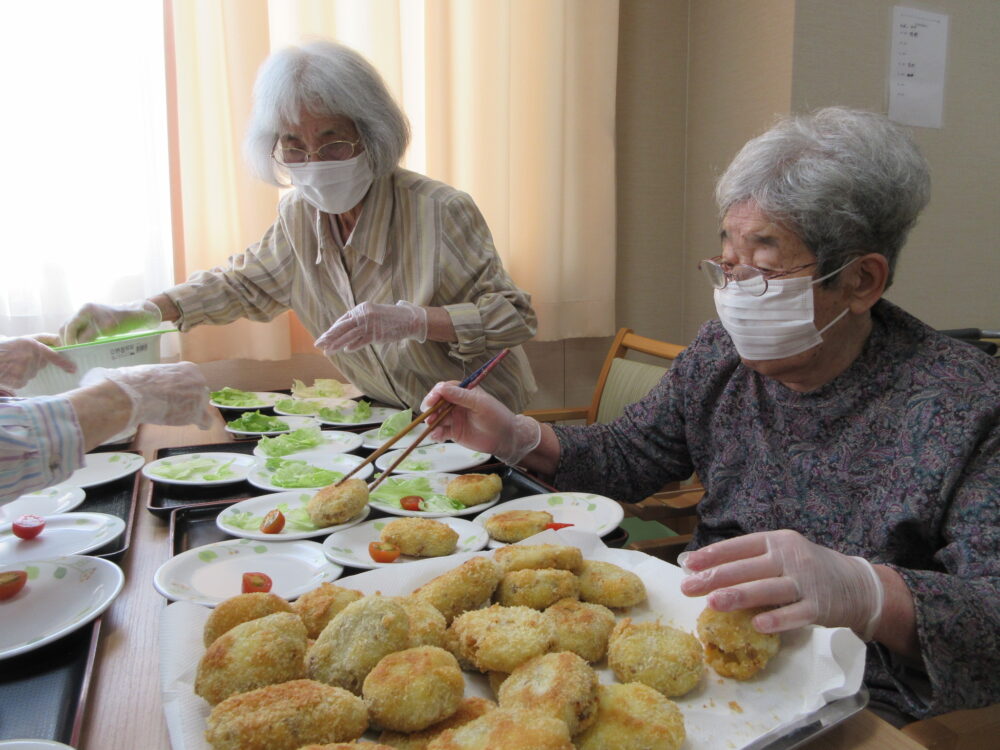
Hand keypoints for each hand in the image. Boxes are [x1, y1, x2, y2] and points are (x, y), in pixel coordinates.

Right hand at [0, 336, 76, 388]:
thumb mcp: (24, 339)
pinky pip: (24, 381)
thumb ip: (42, 341)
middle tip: (20, 358)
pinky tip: (9, 372)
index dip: (64, 363)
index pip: (53, 355)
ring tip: (12, 365)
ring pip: (32, 374)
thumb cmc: (6, 346)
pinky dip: (18, 378)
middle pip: (41, 366)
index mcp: (32, 345)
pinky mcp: (18, 381)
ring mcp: (24, 370)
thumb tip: (60, 344)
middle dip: (34, 363)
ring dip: (25, 371)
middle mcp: (30, 358)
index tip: (73, 368)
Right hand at [60, 300, 161, 344]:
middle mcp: (82, 311)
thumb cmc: (124, 320)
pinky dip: (75, 339)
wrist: (133, 315)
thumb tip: (78, 345)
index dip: (70, 340)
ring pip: (69, 329)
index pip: (71, 327)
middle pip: (66, 327)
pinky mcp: (87, 321)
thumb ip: (91, 336)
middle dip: (67, 341)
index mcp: (86, 310)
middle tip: (71, 354)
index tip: (73, 351)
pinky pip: (76, 331)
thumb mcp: (108, 329)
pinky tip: (79, 348)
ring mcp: (84, 316)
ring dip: (70, 340)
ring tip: (74, 352)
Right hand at [79, 362, 212, 430]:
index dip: (183, 388)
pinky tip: (196, 426)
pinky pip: (205, 421)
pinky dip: (200, 424)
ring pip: (201, 406)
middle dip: (189, 399)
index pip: (192, 380)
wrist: (131, 396)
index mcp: (187, 368)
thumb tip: (142, 379)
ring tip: (176, 415)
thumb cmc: (134, 382)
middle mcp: (198, 380)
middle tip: (173, 405)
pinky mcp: (196, 413)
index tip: (173, 394)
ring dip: (191, 411)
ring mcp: (199, 397)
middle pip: (198, 392)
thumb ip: (158, 377)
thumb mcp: (149, 371)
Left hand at [315, 301, 427, 352]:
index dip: (332, 330)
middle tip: (318, 344)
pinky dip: (353, 345)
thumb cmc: (390, 317)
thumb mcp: (372, 314)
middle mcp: (363, 315)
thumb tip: (346, 336)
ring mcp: (370, 325)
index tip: (324, 337)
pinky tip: (345, 350)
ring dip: (337, 344)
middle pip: (342, 327)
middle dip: (329, 337)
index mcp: (361, 308)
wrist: (408, 319)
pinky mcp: (377, 334)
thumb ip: (359, 322)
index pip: (343, 320)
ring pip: (349, 336)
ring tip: (327, 351)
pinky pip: (362, 341)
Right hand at [420, 381, 540, 464]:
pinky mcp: (453, 432)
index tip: (431, 401)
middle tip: (429, 416)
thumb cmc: (496, 416)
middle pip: (436, 404)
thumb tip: (442, 388)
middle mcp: (455, 404)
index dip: (435, 394)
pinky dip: (435, 434)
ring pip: (436, 418)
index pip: (444, 389)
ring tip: (433, 428)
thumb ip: (461, 396)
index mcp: (463, 392)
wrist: (504, 438)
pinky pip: (440, 432)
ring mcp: (453, 418)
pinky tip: (437, 437)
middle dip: (430, 409)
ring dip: (431, 422)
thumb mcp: (480, 404)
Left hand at [679, 529, 884, 640]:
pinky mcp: (819, 606)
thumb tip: (700, 565)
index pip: (739, 545)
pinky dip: (777, 619)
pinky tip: (757, 625)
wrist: (857, 584)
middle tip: (689, 588)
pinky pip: (795, 614)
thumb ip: (747, 560)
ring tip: (713, 603)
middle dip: (716, 577)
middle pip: (748, 567)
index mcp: (776, 541)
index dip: (713, 554)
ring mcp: (805, 581)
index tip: (688, 565)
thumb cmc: (806, 570)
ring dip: (739, 595)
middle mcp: (790, 557)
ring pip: (768, 589)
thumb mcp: (779, 555)